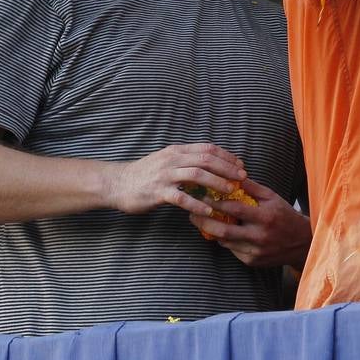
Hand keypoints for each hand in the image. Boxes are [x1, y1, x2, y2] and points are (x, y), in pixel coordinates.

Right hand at [109, 142, 247, 216]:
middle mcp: (173, 160)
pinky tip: (209, 210)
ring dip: (217, 182)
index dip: (226, 156)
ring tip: (231, 191)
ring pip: (197, 175)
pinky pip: (182, 197)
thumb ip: (186, 161)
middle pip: (206, 159)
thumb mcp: (167, 161)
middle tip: (242, 177)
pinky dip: (197, 204)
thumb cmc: (145, 174)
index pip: (207, 149)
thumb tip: (210, 165)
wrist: (117, 183)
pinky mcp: (158, 192)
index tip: (240, 164)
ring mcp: (165, 175)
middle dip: (227, 168)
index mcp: (177, 151)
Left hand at [189, 178, 311, 267]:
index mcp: (266, 216)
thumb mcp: (272, 197)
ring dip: (210, 231)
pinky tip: (216, 232)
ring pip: (225, 242)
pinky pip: (232, 250)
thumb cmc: (285, 215)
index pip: (235, 209)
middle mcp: (260, 236)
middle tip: (191, 213)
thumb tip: (232, 174)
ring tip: (199, 221)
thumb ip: (252, 187)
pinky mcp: (252, 262)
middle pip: (224, 230)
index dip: (216, 203)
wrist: (301, 243)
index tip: (202, 195)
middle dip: (204, 221)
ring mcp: (255, 251)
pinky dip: (223, 241)